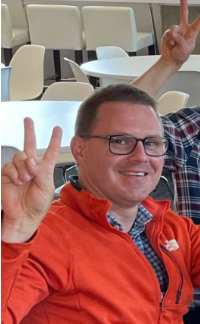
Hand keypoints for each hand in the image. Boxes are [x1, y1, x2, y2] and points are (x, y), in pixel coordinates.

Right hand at [1, 119, 62, 243]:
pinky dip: (15, 173)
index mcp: (45, 169)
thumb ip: (41, 171)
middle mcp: (32, 167)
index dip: (54, 140)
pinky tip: (18, 181)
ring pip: (19, 156)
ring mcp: (19, 169)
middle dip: (29, 131)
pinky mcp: (7, 174)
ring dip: (24, 167)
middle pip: (29, 145)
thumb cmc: (38, 204)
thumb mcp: (46, 187)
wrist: (23, 215)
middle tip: (28, 120)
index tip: (57, 128)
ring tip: (26, 179)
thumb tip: (31, 159)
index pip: (50, 151)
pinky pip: (10, 166)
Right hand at [160, 0, 199, 66]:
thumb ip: (181, 40)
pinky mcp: (168, 33)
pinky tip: (170, 44)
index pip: (198, 23)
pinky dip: (168, 40)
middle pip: (184, 15)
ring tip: (174, 45)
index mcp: (192, 33)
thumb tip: (175, 33)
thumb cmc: (181, 56)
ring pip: (173, 28)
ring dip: (173, 37)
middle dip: (183, 5)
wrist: (171, 59)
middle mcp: (184, 30)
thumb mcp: (185, 49)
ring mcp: (176, 31)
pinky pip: (167, 33)